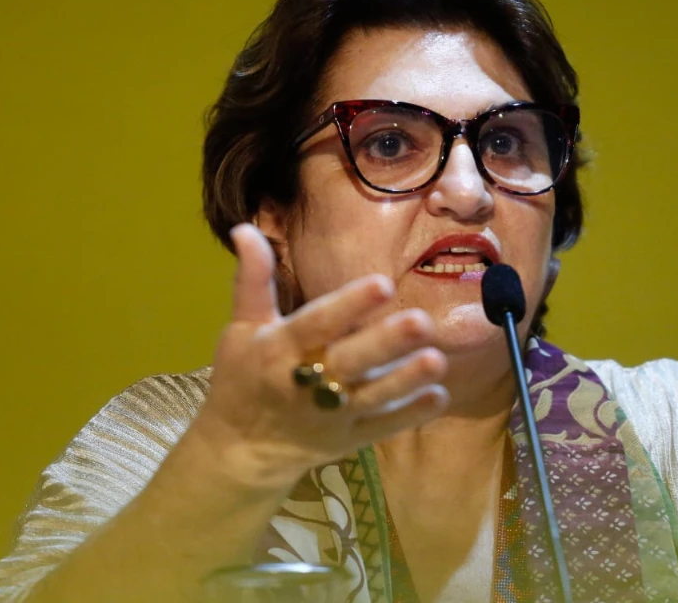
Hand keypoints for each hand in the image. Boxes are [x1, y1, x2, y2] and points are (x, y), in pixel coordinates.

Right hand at [191, 223, 449, 490]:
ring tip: (437, 359)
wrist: (239, 449)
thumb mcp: (240, 329)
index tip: (382, 283)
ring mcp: (329, 416)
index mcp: (278, 349)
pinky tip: (439, 397)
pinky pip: (381, 429)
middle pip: (349, 361)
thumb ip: (253, 280)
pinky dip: (409, 415)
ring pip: (372, 397)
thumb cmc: (242, 379)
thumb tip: (245, 228)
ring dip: (405, 380)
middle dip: (385, 343)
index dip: (348, 305)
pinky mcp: (347, 440)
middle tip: (422, 321)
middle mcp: (305, 384)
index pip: (316, 323)